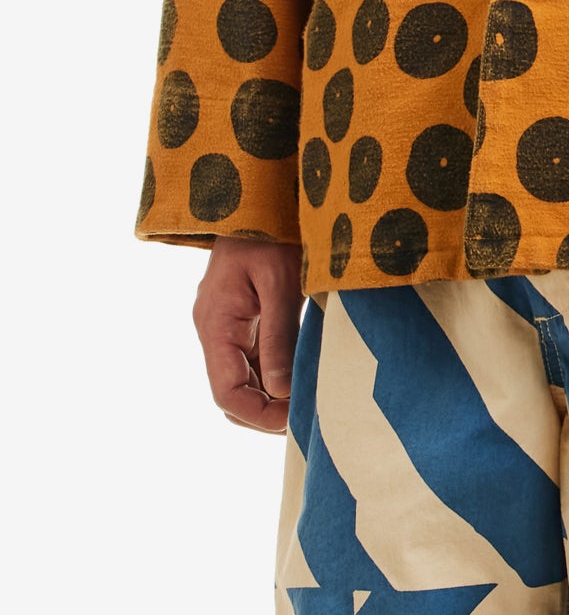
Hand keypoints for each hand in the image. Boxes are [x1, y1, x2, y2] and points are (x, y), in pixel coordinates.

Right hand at [193, 238, 303, 433]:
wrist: (255, 192)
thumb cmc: (269, 230)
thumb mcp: (281, 281)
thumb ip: (279, 337)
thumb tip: (281, 392)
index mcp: (215, 323)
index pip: (226, 392)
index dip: (258, 415)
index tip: (294, 422)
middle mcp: (213, 328)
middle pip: (231, 391)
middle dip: (265, 412)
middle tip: (306, 418)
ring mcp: (225, 322)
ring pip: (242, 376)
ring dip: (270, 395)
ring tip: (308, 401)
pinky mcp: (240, 315)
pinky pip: (251, 356)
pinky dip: (272, 373)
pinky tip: (301, 374)